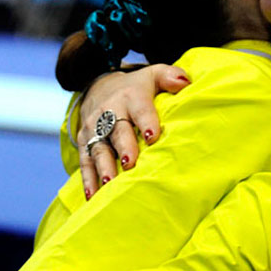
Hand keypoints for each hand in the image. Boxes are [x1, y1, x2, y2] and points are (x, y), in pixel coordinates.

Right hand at [77, 64, 188, 196]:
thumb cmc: (136, 88)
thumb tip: (186, 83)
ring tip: (110, 183)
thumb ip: (170, 77)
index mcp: (131, 98)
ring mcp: (95, 129)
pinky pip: (85, 161)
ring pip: (99, 148)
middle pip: (117, 131)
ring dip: (103, 166)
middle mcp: (110, 112)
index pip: (140, 109)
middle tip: (129, 164)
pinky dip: (88, 179)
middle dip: (123, 148)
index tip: (152, 136)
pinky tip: (92, 195)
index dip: (146, 122)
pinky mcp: (85, 143)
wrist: (99, 87)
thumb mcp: (153, 76)